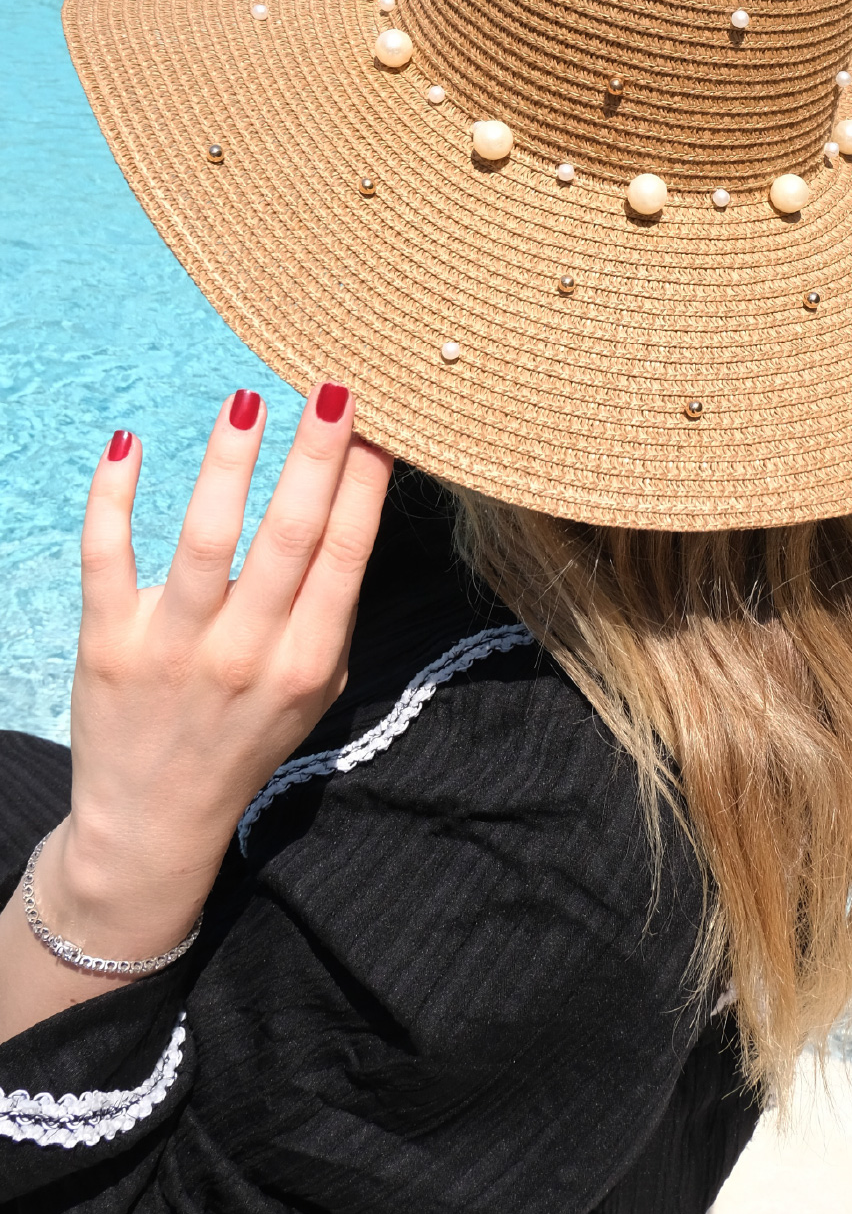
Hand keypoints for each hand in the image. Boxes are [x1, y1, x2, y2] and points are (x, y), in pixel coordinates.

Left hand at [0, 383, 391, 1042]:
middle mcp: (247, 654)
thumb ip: (330, 609)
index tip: (382, 423)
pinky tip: (127, 444)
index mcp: (308, 661)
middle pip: (290, 537)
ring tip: (248, 402)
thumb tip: (349, 503)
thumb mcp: (315, 688)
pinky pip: (107, 558)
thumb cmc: (247, 739)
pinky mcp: (107, 645)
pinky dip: (114, 498)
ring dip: (230, 465)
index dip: (365, 485)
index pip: (345, 555)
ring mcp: (175, 649)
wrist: (154, 826)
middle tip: (335, 387)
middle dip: (318, 458)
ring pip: (206, 539)